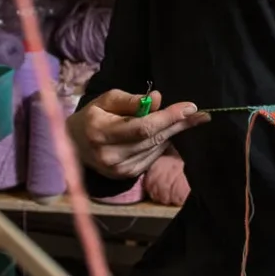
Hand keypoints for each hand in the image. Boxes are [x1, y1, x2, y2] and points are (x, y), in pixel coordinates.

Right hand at [68, 89, 209, 180]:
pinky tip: (166, 133)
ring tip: (187, 120)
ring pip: (155, 148)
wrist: (73, 145)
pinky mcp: (126, 176)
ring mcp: (119, 169)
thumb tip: (157, 99)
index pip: (142, 127)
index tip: (190, 107)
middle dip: (178, 125)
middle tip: (201, 114)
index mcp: (101, 132)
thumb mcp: (106, 100)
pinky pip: (152, 157)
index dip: (168, 117)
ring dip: (172, 133)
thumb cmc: (92, 116)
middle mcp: (110, 155)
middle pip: (153, 139)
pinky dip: (161, 144)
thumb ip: (131, 100)